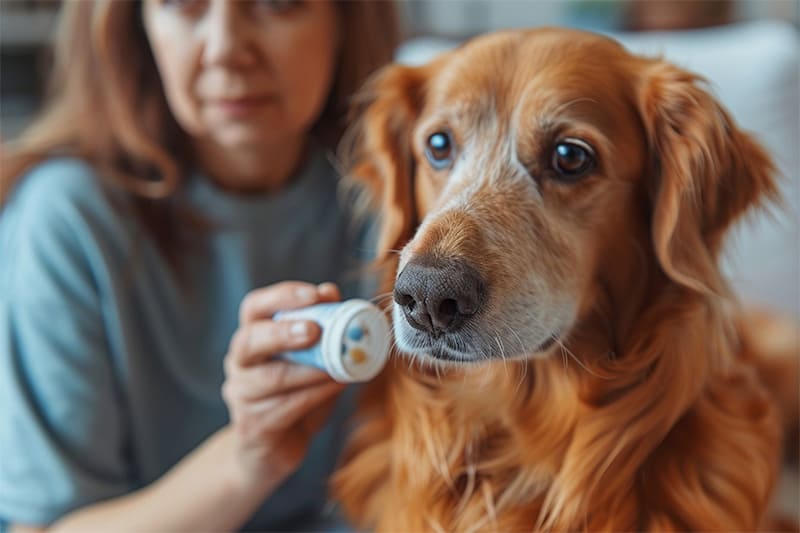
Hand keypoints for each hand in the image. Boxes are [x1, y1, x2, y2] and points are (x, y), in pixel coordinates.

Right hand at [221, 281, 345, 494]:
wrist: (272, 450)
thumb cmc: (295, 396)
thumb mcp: (311, 359)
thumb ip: (321, 326)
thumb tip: (332, 291)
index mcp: (252, 338)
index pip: (254, 308)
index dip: (282, 297)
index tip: (315, 294)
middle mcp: (239, 363)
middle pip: (249, 341)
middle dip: (283, 333)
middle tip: (315, 330)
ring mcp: (242, 395)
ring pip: (270, 378)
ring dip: (309, 370)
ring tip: (339, 365)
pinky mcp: (253, 426)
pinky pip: (285, 407)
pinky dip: (316, 394)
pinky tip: (337, 386)